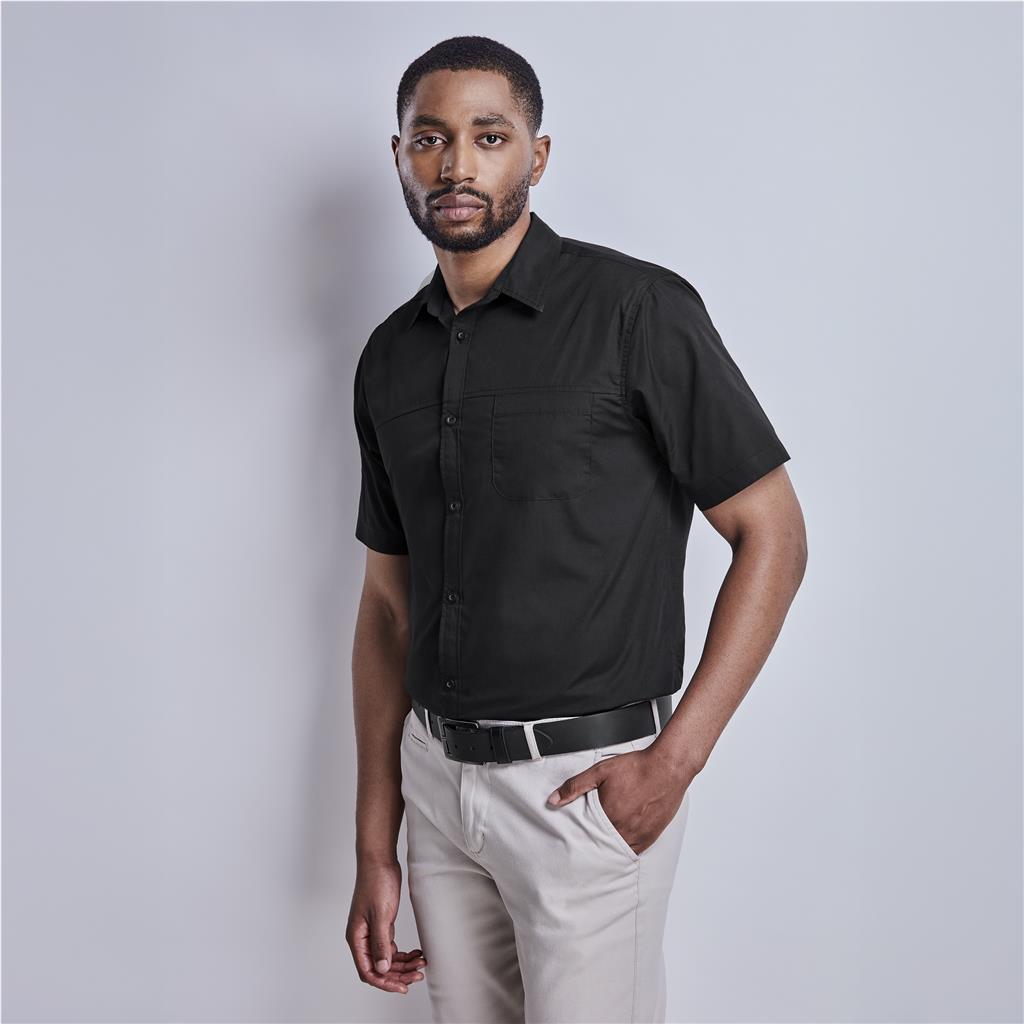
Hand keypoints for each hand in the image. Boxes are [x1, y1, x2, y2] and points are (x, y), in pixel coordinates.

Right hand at [346, 857, 427, 994]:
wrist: (380, 860)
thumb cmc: (376, 883)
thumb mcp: (380, 914)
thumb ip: (380, 943)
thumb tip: (382, 969)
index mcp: (356, 938)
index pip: (368, 971)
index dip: (384, 982)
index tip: (402, 986)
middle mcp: (362, 938)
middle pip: (379, 967)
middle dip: (398, 974)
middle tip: (418, 974)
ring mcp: (372, 931)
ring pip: (387, 958)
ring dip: (403, 964)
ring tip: (421, 963)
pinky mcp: (382, 924)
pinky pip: (391, 946)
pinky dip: (404, 952)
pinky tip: (417, 952)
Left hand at [546, 741, 691, 856]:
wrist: (668, 767)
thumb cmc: (637, 767)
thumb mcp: (600, 771)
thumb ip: (575, 786)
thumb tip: (554, 800)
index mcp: (608, 816)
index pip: (586, 837)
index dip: (577, 840)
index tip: (570, 845)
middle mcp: (624, 829)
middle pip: (602, 847)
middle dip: (592, 848)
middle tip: (582, 851)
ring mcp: (639, 835)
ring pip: (618, 852)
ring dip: (608, 850)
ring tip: (599, 849)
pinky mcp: (651, 835)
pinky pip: (635, 851)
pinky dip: (625, 849)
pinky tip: (619, 845)